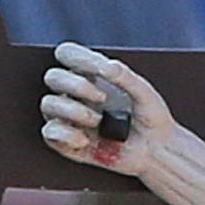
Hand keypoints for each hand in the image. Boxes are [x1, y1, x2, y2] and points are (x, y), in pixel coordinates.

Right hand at [40, 42, 172, 177]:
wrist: (156, 150)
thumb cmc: (151, 118)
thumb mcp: (144, 93)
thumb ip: (125, 76)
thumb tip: (106, 65)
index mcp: (91, 75)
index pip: (67, 54)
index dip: (77, 57)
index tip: (100, 68)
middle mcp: (76, 95)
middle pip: (53, 77)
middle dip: (75, 85)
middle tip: (102, 98)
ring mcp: (70, 119)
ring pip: (47, 104)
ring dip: (71, 110)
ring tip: (96, 120)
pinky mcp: (68, 143)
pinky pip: (49, 133)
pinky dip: (66, 135)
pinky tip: (85, 140)